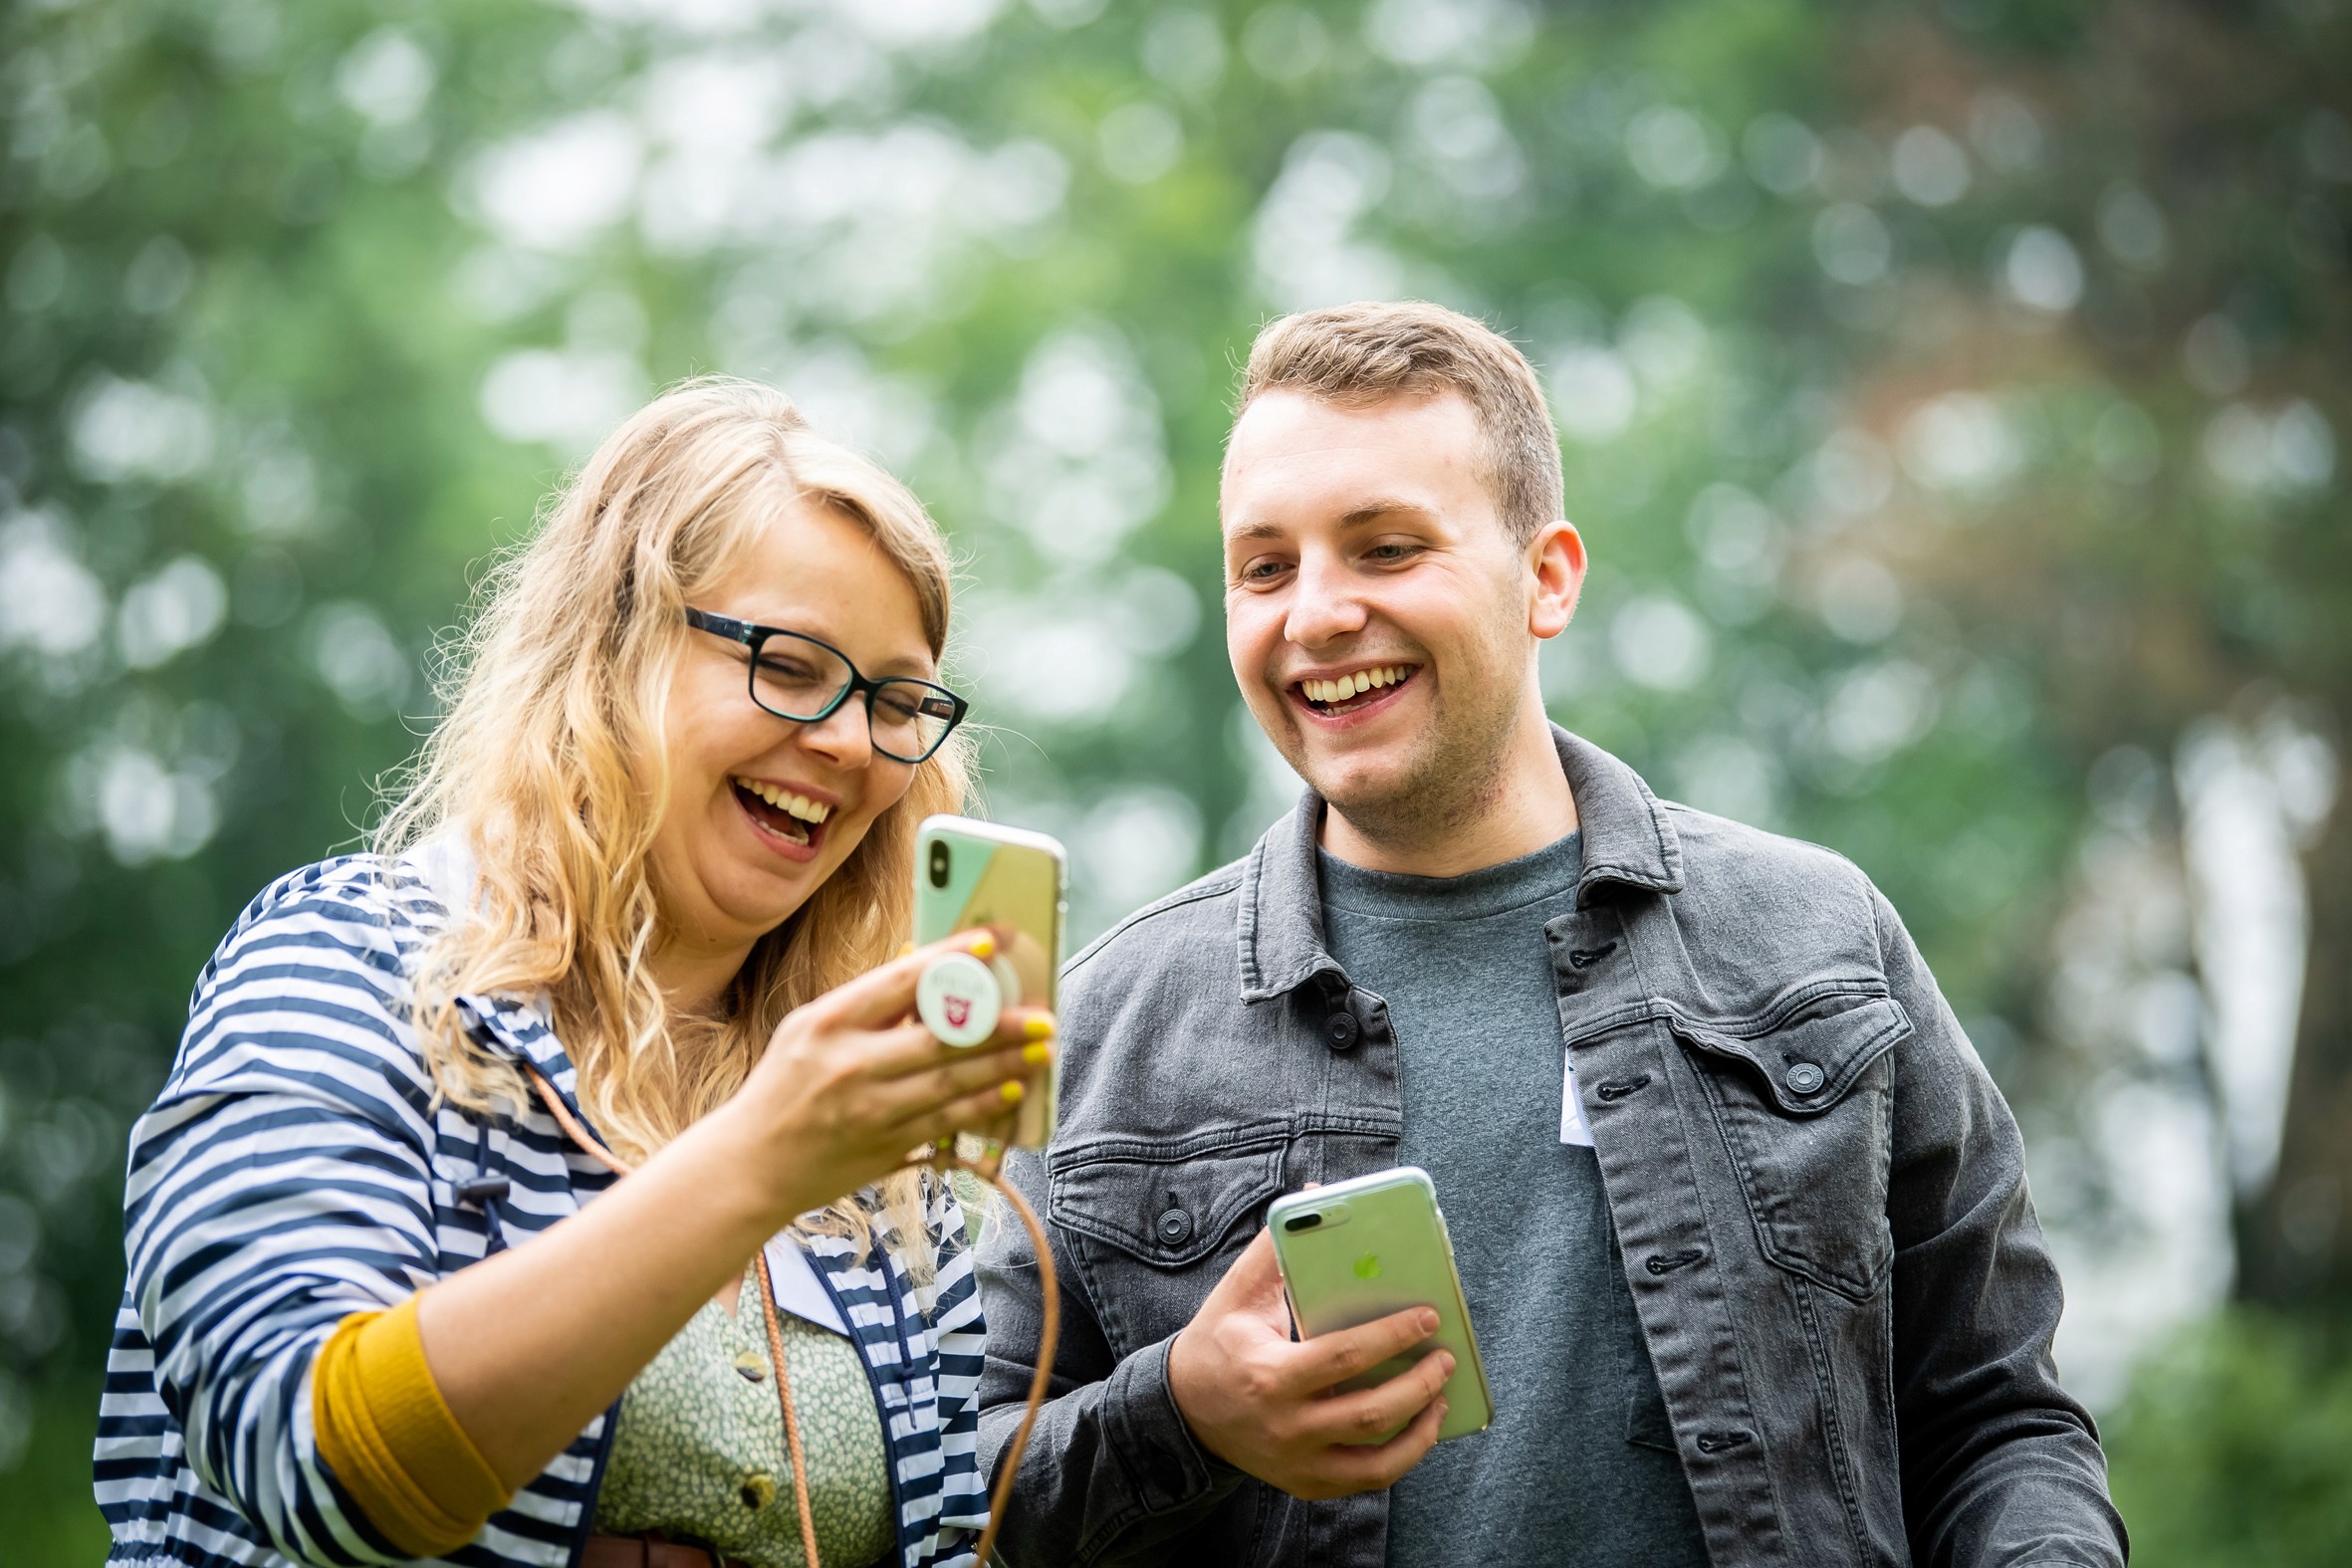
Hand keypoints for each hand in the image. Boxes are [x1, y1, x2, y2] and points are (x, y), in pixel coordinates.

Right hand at [720, 930, 1052, 1220]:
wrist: (750, 1165)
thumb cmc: (784, 1087)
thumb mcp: (808, 1031)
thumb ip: (865, 1007)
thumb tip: (928, 973)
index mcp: (827, 1022)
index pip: (899, 980)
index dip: (951, 958)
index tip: (992, 942)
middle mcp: (848, 1063)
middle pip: (938, 1036)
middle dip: (998, 1023)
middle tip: (1042, 1013)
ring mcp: (867, 1108)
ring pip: (950, 1082)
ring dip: (1003, 1065)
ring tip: (1041, 1049)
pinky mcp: (882, 1145)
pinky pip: (945, 1122)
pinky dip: (983, 1106)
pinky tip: (1013, 1091)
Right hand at [1166, 1226, 1451, 1500]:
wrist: (1182, 1412)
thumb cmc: (1218, 1343)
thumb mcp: (1237, 1293)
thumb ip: (1276, 1247)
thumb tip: (1315, 1197)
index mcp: (1269, 1374)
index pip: (1343, 1357)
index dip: (1392, 1337)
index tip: (1427, 1315)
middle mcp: (1284, 1426)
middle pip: (1368, 1414)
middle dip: (1418, 1384)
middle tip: (1444, 1356)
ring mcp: (1296, 1462)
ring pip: (1375, 1461)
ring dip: (1420, 1427)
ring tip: (1441, 1393)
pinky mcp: (1305, 1483)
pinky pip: (1366, 1481)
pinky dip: (1403, 1458)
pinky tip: (1421, 1428)